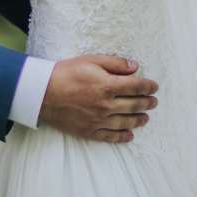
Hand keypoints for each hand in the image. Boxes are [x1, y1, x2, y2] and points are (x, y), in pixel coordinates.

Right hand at [41, 55, 157, 142]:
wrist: (41, 94)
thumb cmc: (65, 73)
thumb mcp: (90, 60)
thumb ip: (115, 63)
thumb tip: (135, 67)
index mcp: (107, 86)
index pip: (136, 87)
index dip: (148, 86)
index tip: (154, 87)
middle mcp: (106, 105)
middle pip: (134, 105)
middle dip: (147, 103)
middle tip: (153, 102)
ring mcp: (98, 120)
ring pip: (126, 122)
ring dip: (139, 120)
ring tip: (145, 118)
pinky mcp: (89, 131)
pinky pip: (110, 137)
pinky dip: (122, 137)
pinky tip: (129, 135)